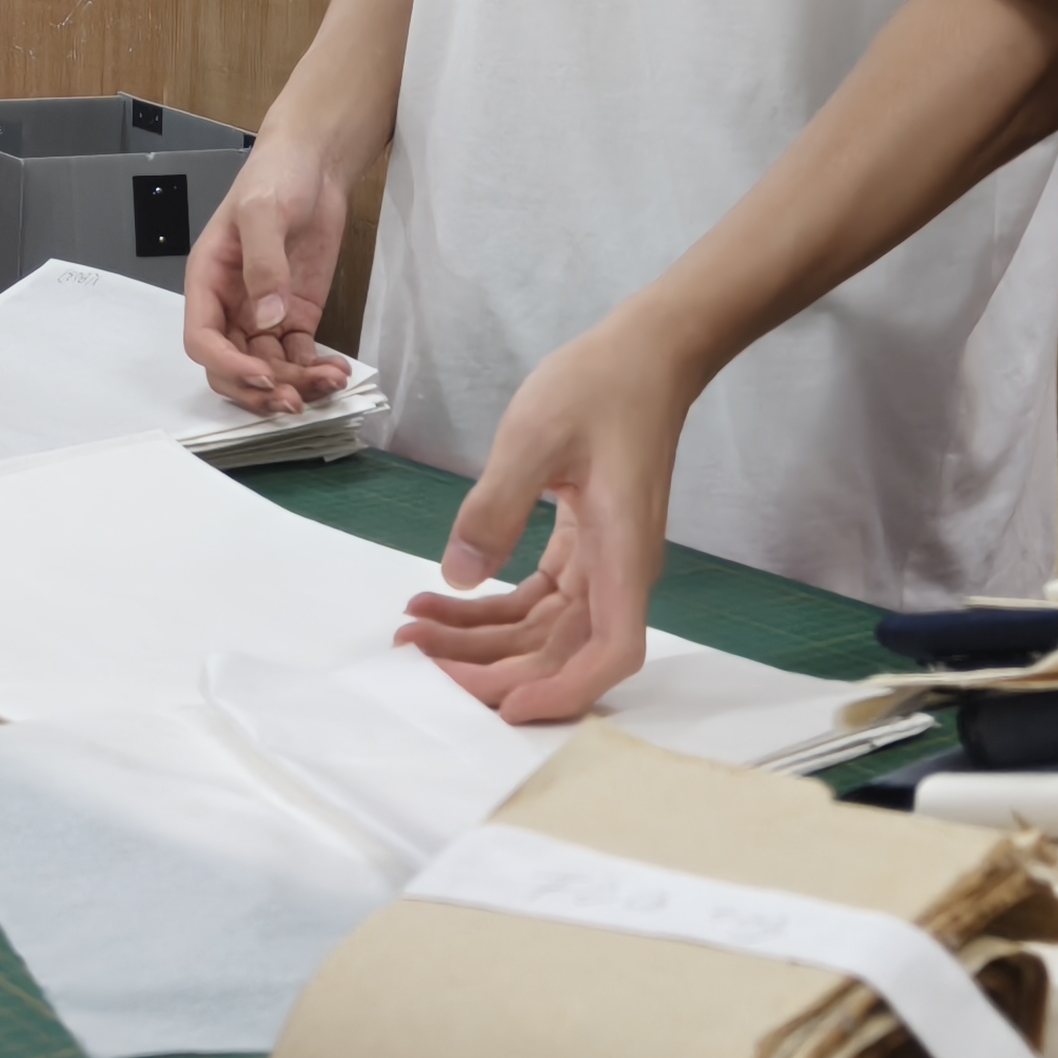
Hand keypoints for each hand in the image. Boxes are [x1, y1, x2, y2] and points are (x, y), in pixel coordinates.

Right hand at [182, 148, 355, 413]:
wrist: (314, 164)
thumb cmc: (275, 176)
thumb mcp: (263, 212)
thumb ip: (263, 265)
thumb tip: (267, 318)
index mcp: (208, 281)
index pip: (203, 339)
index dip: (227, 365)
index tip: (262, 375)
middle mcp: (231, 305)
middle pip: (232, 365)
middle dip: (261, 388)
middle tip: (296, 398)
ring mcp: (264, 313)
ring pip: (268, 367)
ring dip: (295, 383)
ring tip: (331, 381)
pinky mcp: (296, 315)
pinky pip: (298, 354)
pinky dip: (315, 369)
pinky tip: (337, 369)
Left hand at [397, 309, 698, 721]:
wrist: (644, 353)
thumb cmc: (599, 387)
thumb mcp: (535, 437)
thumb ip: (495, 507)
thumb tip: (458, 577)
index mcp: (623, 555)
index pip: (611, 652)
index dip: (563, 690)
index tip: (504, 704)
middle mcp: (619, 572)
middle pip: (562, 651)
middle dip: (490, 667)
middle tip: (417, 662)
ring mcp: (602, 564)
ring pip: (542, 629)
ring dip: (479, 639)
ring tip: (412, 632)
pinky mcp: (583, 549)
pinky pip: (536, 597)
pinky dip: (489, 606)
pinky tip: (438, 599)